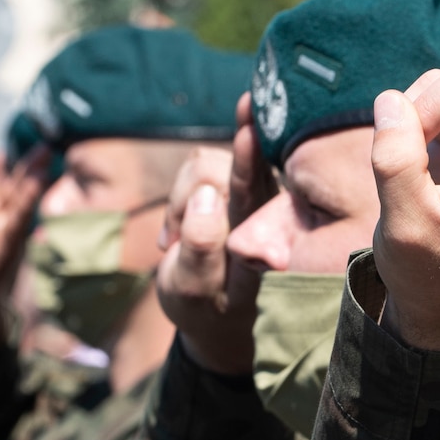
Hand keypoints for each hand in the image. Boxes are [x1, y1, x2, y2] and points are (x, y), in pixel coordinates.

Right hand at [155, 144, 257, 373]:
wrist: (212, 310)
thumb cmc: (204, 305)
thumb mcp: (194, 287)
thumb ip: (200, 247)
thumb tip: (205, 195)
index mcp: (262, 235)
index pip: (254, 189)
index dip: (248, 157)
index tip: (247, 129)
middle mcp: (264, 205)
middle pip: (217, 169)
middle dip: (187, 195)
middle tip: (175, 236)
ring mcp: (249, 190)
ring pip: (204, 163)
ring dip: (181, 200)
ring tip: (178, 242)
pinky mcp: (231, 181)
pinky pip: (197, 165)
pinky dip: (179, 195)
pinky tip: (182, 227)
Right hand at [369, 52, 439, 350]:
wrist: (436, 301)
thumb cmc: (429, 273)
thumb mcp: (407, 226)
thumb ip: (398, 164)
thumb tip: (390, 101)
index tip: (412, 137)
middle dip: (427, 103)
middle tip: (402, 146)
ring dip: (413, 116)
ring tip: (403, 168)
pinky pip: (430, 104)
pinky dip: (408, 124)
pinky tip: (406, 165)